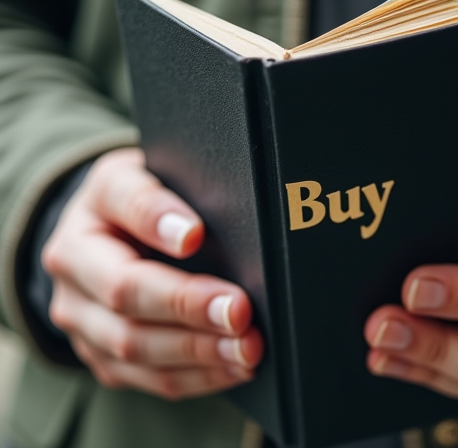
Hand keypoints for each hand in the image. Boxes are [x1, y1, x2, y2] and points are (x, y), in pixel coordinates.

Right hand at [44, 148, 262, 399]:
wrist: (102, 242)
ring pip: (135, 347)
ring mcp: (82, 321)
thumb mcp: (146, 179)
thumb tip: (193, 231)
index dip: (156, 222)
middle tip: (239, 311)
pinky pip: (149, 378)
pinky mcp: (103, 358)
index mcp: (91, 212)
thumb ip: (161, 195)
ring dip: (198, 352)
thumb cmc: (138, 208)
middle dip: (187, 306)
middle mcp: (73, 269)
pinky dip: (197, 377)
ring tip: (246, 349)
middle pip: (125, 295)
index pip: (123, 208)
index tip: (196, 235)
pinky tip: (234, 368)